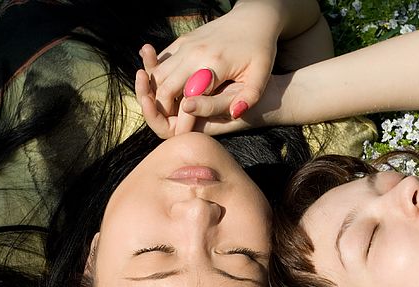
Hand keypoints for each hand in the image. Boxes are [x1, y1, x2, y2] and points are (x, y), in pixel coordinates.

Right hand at [137, 3, 279, 136]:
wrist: (253, 18)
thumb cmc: (261, 49)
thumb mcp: (262, 75)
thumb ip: (250, 96)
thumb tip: (235, 113)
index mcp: (213, 64)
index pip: (188, 100)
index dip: (182, 122)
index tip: (182, 137)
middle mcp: (194, 52)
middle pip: (164, 88)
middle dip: (162, 111)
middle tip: (169, 126)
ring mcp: (186, 44)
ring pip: (157, 75)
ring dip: (157, 95)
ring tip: (167, 112)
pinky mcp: (183, 40)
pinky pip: (161, 63)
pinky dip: (157, 79)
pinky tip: (165, 92)